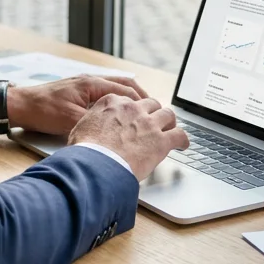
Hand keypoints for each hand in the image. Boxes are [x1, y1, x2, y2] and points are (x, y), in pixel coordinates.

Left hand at [5, 75, 147, 136]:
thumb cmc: (42, 110)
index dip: (142, 101)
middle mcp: (90, 81)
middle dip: (141, 96)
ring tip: (141, 110)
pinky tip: (118, 113)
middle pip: (124, 84)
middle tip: (154, 109)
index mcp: (91, 84)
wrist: (20, 105)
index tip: (154, 111)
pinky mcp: (77, 92)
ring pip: (114, 87)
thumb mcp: (70, 121)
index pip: (126, 89)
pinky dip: (116, 100)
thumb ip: (94, 126)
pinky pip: (104, 93)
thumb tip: (114, 136)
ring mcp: (83, 85)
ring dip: (128, 97)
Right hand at [68, 96, 188, 180]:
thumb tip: (87, 132)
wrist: (96, 163)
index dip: (133, 110)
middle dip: (153, 112)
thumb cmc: (85, 150)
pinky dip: (183, 140)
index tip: (133, 116)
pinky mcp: (161, 141)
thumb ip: (91, 124)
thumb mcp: (80, 128)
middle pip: (151, 104)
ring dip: (170, 122)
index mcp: (112, 103)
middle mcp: (133, 109)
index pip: (128, 100)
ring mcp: (149, 123)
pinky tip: (182, 145)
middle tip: (154, 121)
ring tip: (170, 129)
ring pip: (168, 115)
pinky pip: (180, 135)